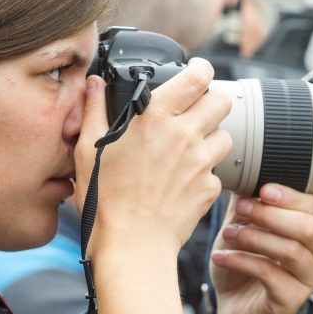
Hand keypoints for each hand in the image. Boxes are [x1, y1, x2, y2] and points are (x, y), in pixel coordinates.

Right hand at [74, 59, 232, 257]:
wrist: (131, 244)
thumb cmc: (105, 200)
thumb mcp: (87, 149)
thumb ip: (94, 109)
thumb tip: (95, 84)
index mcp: (156, 117)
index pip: (198, 76)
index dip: (202, 69)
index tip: (198, 71)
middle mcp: (184, 134)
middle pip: (221, 101)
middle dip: (212, 102)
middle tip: (197, 111)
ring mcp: (201, 162)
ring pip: (224, 136)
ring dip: (211, 138)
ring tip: (189, 150)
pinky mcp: (210, 187)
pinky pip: (217, 171)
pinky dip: (205, 173)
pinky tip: (184, 181)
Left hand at [211, 183, 312, 313]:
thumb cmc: (240, 268)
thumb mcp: (240, 228)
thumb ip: (246, 202)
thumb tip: (240, 166)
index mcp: (309, 232)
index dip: (290, 195)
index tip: (261, 189)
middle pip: (309, 226)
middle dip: (271, 214)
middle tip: (240, 211)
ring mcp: (307, 280)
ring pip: (291, 250)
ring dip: (254, 237)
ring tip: (226, 235)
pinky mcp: (290, 301)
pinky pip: (270, 275)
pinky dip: (242, 261)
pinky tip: (221, 257)